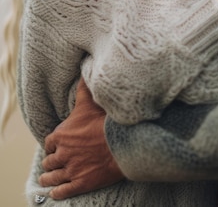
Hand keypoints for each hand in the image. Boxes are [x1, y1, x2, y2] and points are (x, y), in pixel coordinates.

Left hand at [39, 79, 124, 199]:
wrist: (122, 144)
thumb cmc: (104, 122)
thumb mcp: (89, 103)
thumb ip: (82, 89)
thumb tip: (82, 71)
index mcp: (60, 136)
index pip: (48, 144)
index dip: (52, 146)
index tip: (55, 147)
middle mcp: (62, 154)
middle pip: (49, 162)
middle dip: (51, 162)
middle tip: (54, 163)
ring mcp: (70, 170)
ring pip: (51, 178)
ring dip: (49, 178)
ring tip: (48, 179)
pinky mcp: (79, 184)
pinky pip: (61, 192)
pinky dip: (57, 192)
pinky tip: (56, 191)